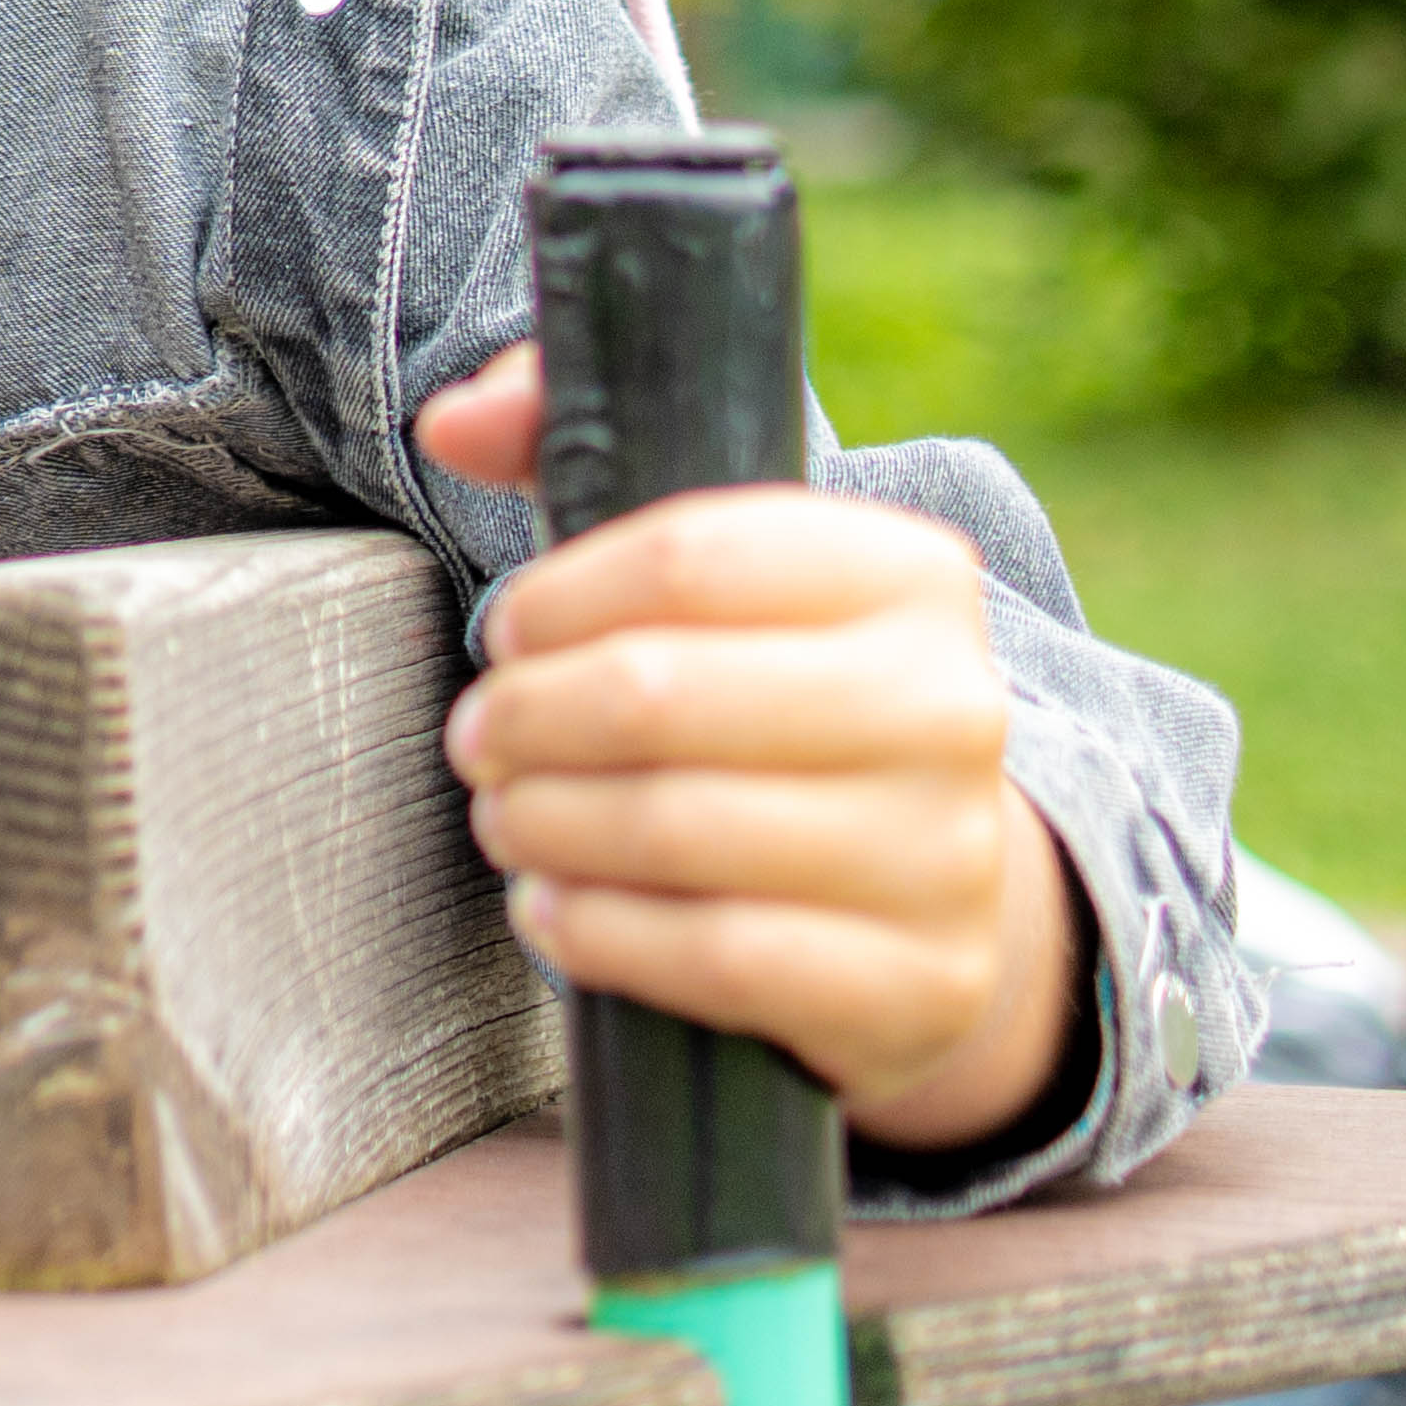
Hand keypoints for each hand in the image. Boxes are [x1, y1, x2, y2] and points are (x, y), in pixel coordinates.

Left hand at [418, 347, 1085, 1149]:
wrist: (915, 878)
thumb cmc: (763, 685)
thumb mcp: (692, 557)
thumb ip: (564, 441)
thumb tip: (452, 423)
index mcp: (911, 572)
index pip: (685, 557)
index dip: (557, 599)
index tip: (506, 633)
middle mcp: (953, 705)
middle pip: (660, 695)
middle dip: (527, 717)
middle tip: (478, 737)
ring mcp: (949, 853)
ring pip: (675, 829)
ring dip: (542, 822)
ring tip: (504, 813)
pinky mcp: (918, 982)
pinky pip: (715, 956)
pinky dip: (599, 932)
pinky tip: (552, 908)